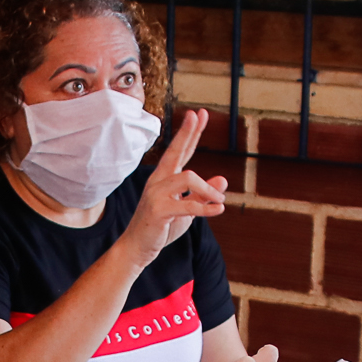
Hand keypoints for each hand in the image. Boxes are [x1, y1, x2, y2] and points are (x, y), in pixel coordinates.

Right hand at [123, 109, 229, 266]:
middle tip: (198, 115)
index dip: (190, 133)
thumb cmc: (161, 227)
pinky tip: (219, 209)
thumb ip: (202, 195)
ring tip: (220, 200)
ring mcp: (156, 194)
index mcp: (165, 177)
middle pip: (176, 151)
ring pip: (188, 178)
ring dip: (208, 189)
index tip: (199, 114)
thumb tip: (222, 179)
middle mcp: (159, 180)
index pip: (180, 151)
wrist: (139, 247)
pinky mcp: (159, 210)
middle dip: (188, 132)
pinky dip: (205, 208)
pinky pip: (188, 205)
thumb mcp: (188, 210)